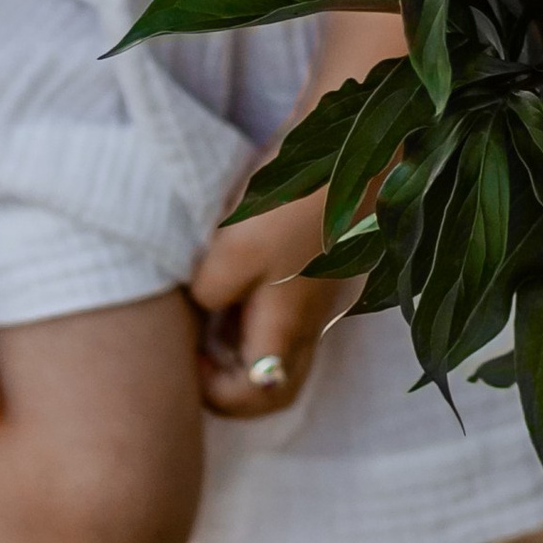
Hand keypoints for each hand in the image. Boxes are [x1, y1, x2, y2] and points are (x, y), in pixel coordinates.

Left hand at [191, 190, 345, 418]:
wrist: (352, 144)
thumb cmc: (294, 202)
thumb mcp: (234, 250)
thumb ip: (210, 291)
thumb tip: (202, 306)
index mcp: (290, 327)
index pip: (259, 397)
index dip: (216, 394)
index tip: (189, 355)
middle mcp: (311, 320)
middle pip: (274, 379)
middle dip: (230, 377)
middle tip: (196, 345)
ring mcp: (319, 292)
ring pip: (277, 340)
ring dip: (240, 336)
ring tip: (206, 302)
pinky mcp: (319, 262)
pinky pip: (283, 305)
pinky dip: (252, 303)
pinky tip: (229, 265)